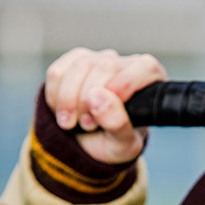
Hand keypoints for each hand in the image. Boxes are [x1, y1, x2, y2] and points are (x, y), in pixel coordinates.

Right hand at [44, 48, 166, 163]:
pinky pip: (57, 72)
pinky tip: (63, 112)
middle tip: (88, 126)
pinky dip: (55, 97)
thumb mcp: (123, 145)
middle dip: (90, 100)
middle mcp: (125, 64)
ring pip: (80, 66)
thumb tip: (97, 97)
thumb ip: (118, 124)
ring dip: (70, 100)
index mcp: (149, 80)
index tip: (105, 111)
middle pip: (106, 66)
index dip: (124, 85)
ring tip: (74, 123)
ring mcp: (98, 59)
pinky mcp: (73, 61)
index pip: (143, 68)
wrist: (89, 145)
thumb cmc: (114, 142)